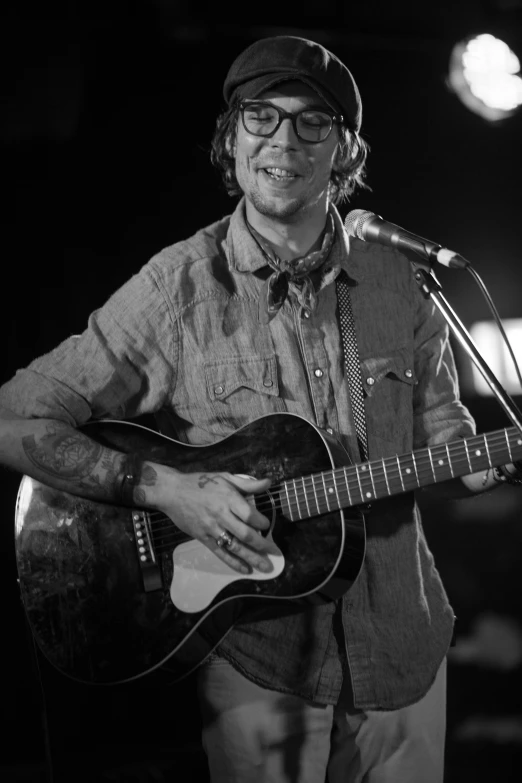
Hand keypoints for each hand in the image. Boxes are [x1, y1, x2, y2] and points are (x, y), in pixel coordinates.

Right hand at [151, 465, 276, 573]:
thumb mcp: (225, 477)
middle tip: (274, 552)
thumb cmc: (200, 483)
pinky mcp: (203, 538)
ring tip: (265, 567)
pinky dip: (233, 562)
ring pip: (234, 546)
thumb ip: (248, 483)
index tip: (267, 525)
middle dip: (261, 545)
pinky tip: (245, 569)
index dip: (261, 522)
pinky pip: (220, 552)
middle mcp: (220, 515)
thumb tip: (268, 482)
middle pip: (244, 534)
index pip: (249, 515)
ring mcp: (211, 528)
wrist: (173, 492)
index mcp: (227, 498)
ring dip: (251, 558)